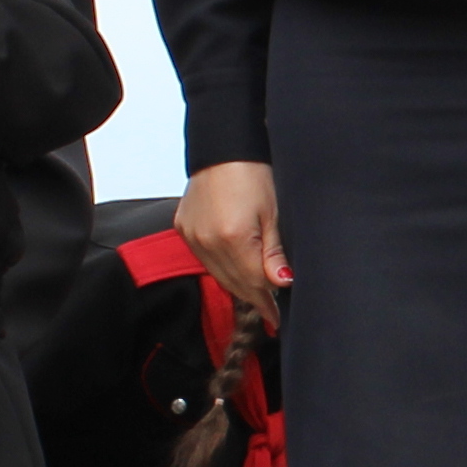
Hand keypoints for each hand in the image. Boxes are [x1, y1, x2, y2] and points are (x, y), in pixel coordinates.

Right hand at [181, 159, 285, 315]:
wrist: (225, 146)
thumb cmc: (255, 172)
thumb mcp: (274, 212)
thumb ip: (275, 252)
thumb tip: (282, 283)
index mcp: (233, 237)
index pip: (254, 284)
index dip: (268, 304)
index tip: (279, 320)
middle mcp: (207, 241)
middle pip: (235, 284)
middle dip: (255, 298)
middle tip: (272, 312)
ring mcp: (192, 235)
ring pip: (219, 275)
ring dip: (239, 285)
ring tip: (259, 295)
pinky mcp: (184, 228)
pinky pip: (205, 260)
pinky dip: (222, 267)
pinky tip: (237, 270)